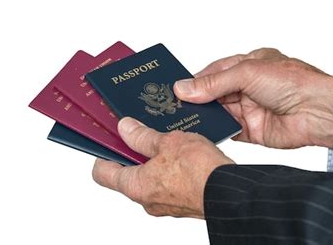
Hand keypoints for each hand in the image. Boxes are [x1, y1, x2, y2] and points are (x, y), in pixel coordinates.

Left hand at [92, 117, 233, 217]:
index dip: (103, 154)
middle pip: (128, 175)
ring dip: (156, 160)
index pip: (103, 173)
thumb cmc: (199, 171)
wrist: (229, 191)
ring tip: (167, 141)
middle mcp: (147, 199)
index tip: (110, 140)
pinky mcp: (183, 202)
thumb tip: (125, 128)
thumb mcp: (167, 142)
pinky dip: (172, 169)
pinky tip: (184, 153)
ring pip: (152, 179)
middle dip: (134, 154)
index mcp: (136, 186)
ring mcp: (166, 204)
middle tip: (141, 133)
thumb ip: (142, 136)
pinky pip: (170, 184)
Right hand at [174, 48, 332, 148]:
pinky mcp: (252, 130)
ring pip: (218, 112)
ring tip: (179, 119)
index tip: (174, 87)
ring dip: (202, 116)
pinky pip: (227, 131)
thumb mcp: (248, 72)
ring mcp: (249, 109)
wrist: (318, 112)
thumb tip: (185, 87)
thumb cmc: (294, 81)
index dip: (195, 80)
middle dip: (195, 99)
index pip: (215, 71)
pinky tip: (199, 132)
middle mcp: (248, 87)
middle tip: (171, 105)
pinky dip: (214, 132)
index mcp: (249, 65)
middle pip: (214, 93)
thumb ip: (215, 82)